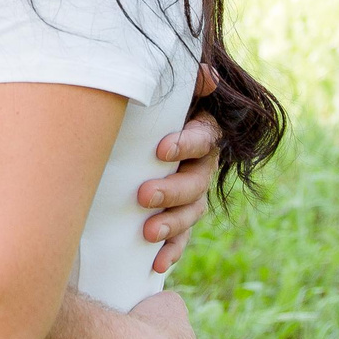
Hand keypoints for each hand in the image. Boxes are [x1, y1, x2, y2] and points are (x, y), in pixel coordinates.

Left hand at [137, 67, 222, 272]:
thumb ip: (186, 85)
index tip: (161, 149)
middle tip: (144, 195)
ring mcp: (191, 196)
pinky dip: (172, 251)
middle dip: (172, 190)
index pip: (203, 139)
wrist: (131, 142)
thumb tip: (206, 74)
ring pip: (191, 213)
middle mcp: (201, 167)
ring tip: (148, 232)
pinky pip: (182, 238)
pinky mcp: (178, 219)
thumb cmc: (149, 115)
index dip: (186, 144)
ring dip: (172, 224)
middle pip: (196, 182)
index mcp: (202, 135)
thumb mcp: (166, 98)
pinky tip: (158, 263)